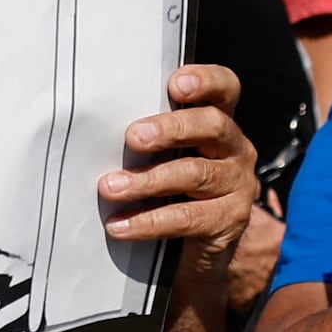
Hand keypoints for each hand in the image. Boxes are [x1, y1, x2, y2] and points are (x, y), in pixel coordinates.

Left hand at [98, 63, 257, 250]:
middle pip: (212, 125)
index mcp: (218, 122)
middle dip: (171, 129)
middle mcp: (235, 148)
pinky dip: (149, 222)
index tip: (175, 85)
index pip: (225, 88)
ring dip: (147, 180)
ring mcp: (238, 184)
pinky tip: (120, 225)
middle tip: (133, 137)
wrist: (195, 250)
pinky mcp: (230, 221)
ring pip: (195, 173)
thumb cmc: (169, 189)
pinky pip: (187, 218)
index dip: (206, 81)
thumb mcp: (162, 156)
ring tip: (110, 187)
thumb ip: (146, 136)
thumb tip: (94, 130)